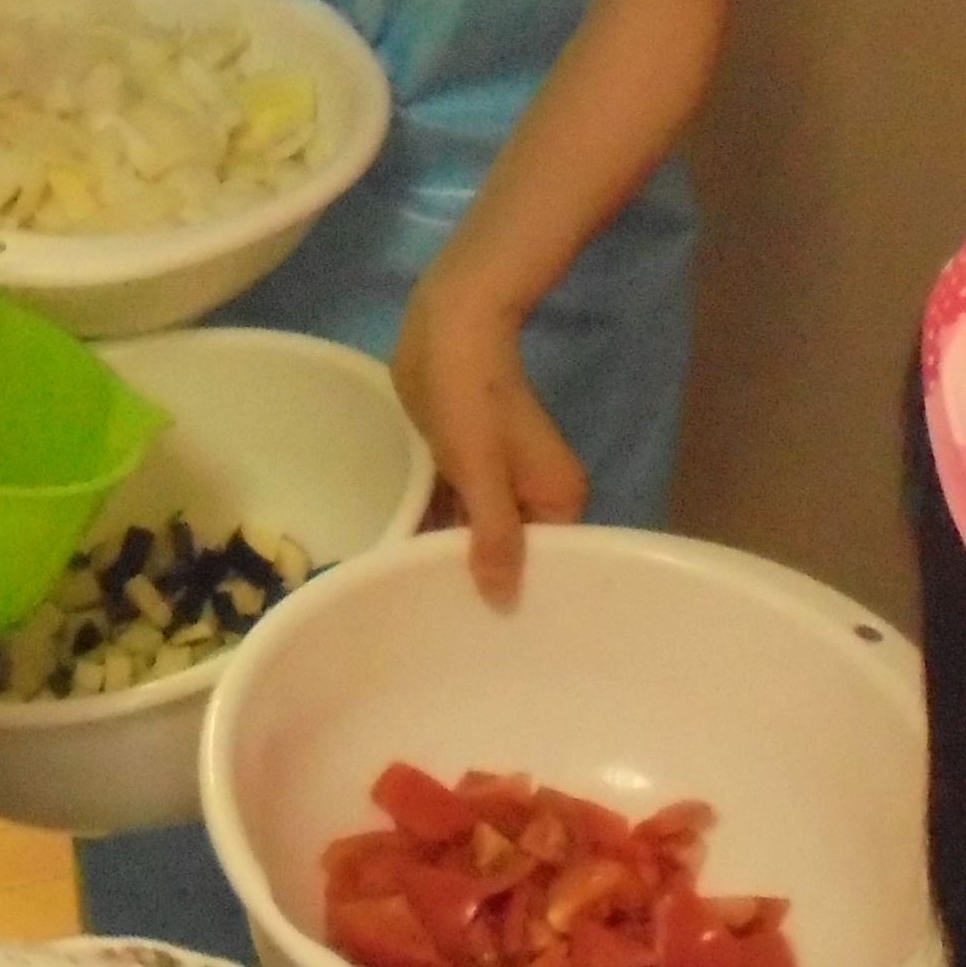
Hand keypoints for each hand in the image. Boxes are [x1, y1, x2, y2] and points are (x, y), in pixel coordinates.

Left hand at [395, 266, 583, 603]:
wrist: (448, 324)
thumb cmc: (471, 396)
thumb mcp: (483, 472)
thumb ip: (495, 536)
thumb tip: (503, 601)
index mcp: (559, 499)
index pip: (548, 567)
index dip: (521, 600)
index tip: (489, 642)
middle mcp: (536, 496)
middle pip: (513, 555)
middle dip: (482, 583)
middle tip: (447, 636)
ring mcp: (500, 481)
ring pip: (479, 535)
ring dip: (453, 560)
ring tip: (423, 615)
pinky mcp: (466, 466)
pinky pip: (456, 512)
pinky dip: (437, 531)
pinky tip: (406, 568)